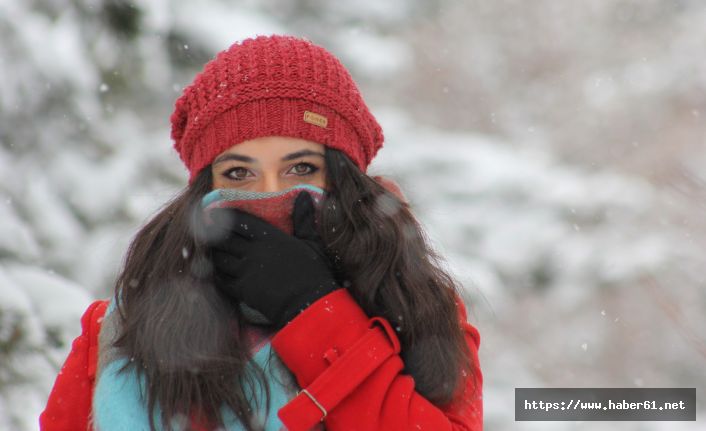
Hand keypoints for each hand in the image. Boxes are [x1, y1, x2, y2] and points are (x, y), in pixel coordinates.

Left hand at [205, 192, 339, 328]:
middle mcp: (254, 251)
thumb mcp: (311, 242)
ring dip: (214, 253)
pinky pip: (223, 279)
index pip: (241, 222)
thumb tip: (303, 195)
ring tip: (209, 249)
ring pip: (221, 259)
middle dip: (213, 233)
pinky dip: (218, 274)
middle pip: (225, 239)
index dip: (225, 216)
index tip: (215, 213)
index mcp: (269, 237)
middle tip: (203, 229)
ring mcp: (246, 271)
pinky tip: (217, 271)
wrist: (309, 303)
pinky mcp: (243, 290)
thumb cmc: (313, 272)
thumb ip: (303, 219)